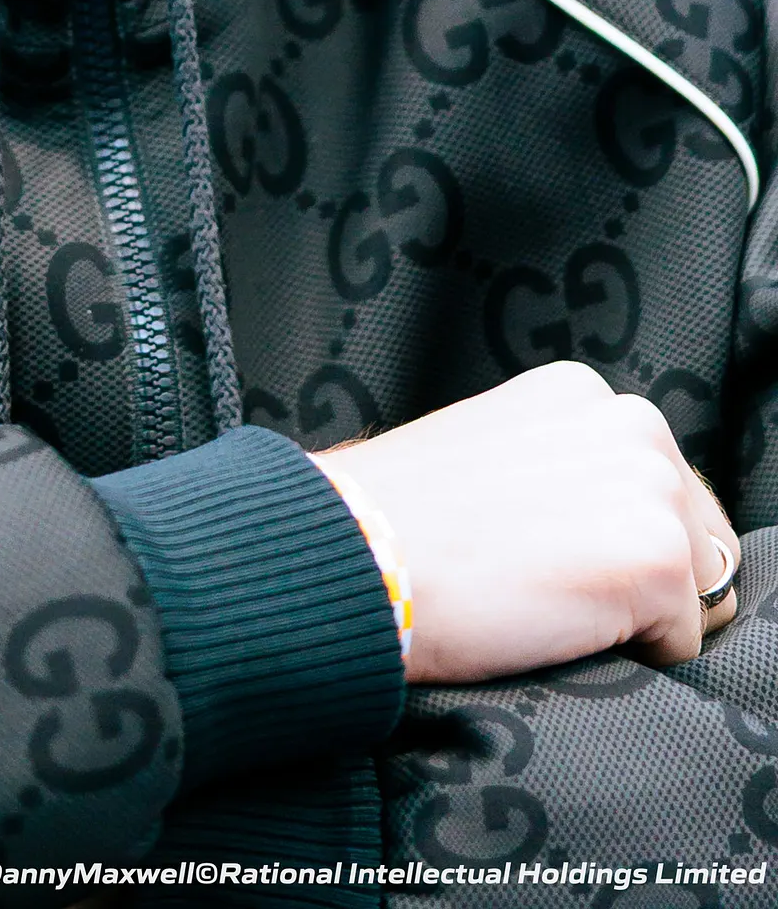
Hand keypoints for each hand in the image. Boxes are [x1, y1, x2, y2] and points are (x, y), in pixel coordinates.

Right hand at [312, 362, 738, 685]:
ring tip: (544, 603)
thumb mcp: (487, 452)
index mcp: (581, 393)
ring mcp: (648, 484)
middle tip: (544, 589)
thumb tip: (593, 523)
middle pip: (693, 533)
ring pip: (692, 588)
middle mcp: (628, 421)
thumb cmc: (396, 518)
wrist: (357, 552)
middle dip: (641, 576)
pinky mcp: (655, 555)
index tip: (545, 557)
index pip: (653, 484)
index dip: (610, 539)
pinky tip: (551, 626)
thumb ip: (555, 464)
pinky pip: (680, 643)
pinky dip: (630, 659)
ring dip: (636, 615)